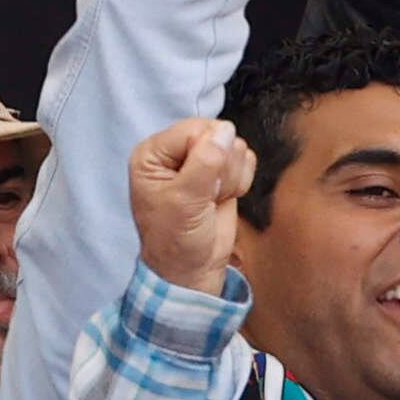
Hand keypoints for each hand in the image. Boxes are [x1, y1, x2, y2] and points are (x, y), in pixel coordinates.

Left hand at [124, 115, 251, 290]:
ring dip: (232, 177)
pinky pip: (244, 163)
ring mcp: (200, 163)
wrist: (193, 269)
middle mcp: (176, 153)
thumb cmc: (176, 237)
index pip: (193, 130)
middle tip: (209, 194)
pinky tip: (225, 198)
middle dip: (222, 167)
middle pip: (216, 136)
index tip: (206, 183)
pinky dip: (242, 182)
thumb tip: (227, 130)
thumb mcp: (184, 200)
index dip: (210, 151)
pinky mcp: (222, 176)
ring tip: (214, 199)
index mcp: (154, 153)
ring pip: (234, 149)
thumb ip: (205, 163)